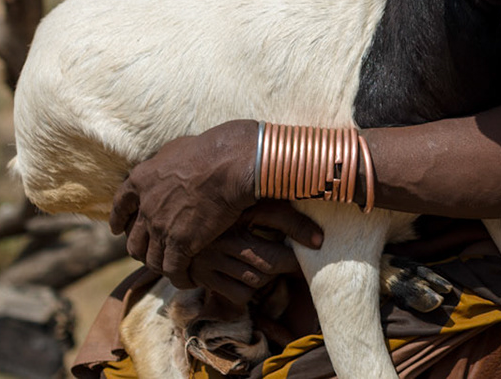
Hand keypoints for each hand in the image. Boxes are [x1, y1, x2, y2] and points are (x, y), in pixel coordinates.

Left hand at [110, 121, 319, 287]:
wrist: (231, 164)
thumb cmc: (213, 149)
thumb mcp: (176, 147)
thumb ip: (163, 160)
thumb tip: (165, 163)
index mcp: (141, 180)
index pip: (121, 206)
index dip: (119, 219)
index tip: (119, 229)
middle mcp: (145, 207)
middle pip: (133, 240)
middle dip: (140, 249)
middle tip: (151, 252)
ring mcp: (161, 228)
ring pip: (150, 258)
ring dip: (160, 265)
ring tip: (172, 268)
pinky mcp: (181, 243)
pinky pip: (172, 269)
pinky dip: (179, 277)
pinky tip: (188, 279)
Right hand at [185, 202, 318, 306]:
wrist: (180, 225)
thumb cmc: (229, 212)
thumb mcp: (253, 204)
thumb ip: (285, 215)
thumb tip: (319, 238)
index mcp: (234, 211)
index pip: (276, 216)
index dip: (301, 231)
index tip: (319, 243)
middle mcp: (221, 237)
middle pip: (269, 260)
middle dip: (289, 263)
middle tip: (298, 261)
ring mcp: (210, 260)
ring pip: (256, 280)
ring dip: (270, 277)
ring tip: (271, 265)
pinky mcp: (202, 278)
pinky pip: (240, 295)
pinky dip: (250, 291)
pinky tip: (250, 277)